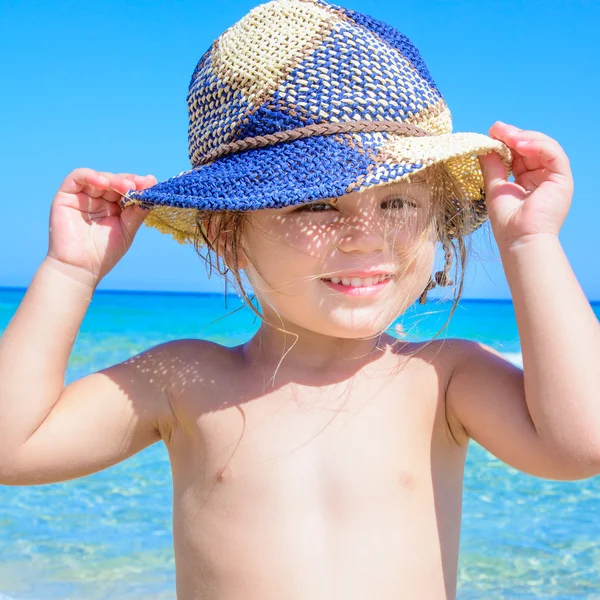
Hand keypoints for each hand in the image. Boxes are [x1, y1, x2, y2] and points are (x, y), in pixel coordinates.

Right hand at [46, 168, 156, 284]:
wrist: (80, 268)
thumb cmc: (104, 253)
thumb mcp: (127, 230)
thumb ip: (137, 212)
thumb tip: (151, 194)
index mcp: (113, 207)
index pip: (126, 190)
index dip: (139, 185)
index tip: (152, 183)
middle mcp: (98, 200)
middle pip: (114, 181)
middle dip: (130, 181)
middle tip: (141, 184)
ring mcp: (82, 197)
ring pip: (99, 177)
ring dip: (114, 180)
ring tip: (127, 187)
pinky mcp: (66, 195)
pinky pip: (77, 177)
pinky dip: (91, 176)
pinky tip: (104, 183)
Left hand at [478, 121, 573, 250]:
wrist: (519, 239)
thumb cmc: (507, 222)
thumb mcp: (496, 188)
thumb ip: (492, 166)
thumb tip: (483, 147)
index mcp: (527, 181)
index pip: (519, 155)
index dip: (506, 142)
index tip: (491, 133)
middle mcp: (542, 177)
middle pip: (531, 148)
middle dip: (513, 136)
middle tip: (496, 128)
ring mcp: (554, 178)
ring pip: (544, 146)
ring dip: (524, 137)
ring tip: (506, 135)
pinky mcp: (562, 179)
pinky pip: (553, 153)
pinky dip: (537, 145)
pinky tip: (519, 144)